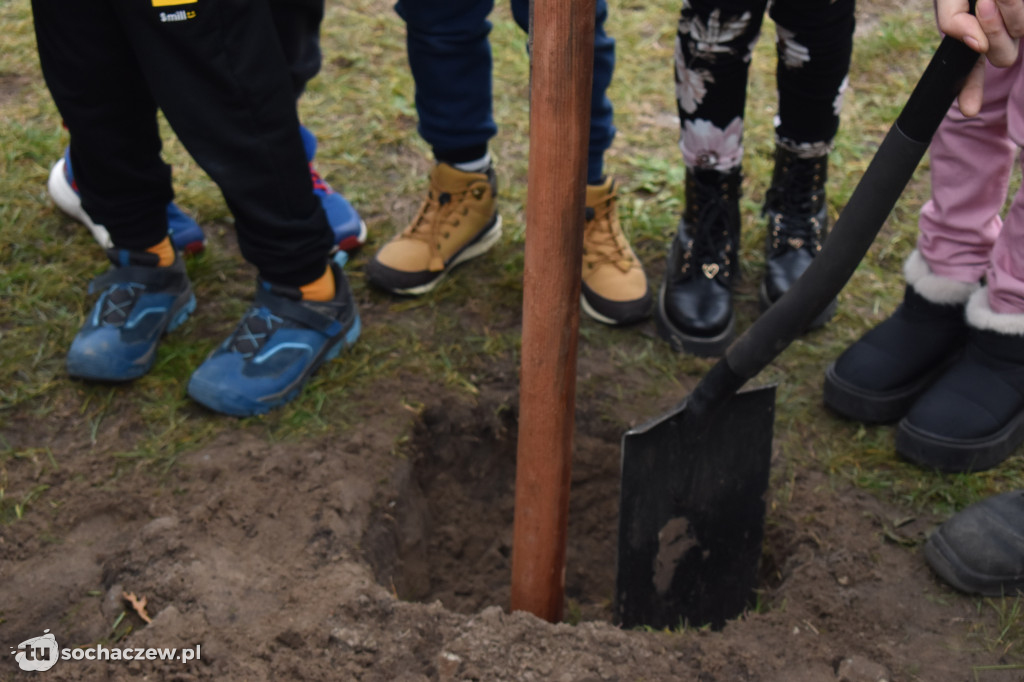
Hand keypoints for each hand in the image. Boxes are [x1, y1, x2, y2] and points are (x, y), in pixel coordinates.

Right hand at [935, 0, 1023, 114]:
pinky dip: (1018, 8)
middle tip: (987, 1)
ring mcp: (1020, 25)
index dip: (969, 89)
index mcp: (976, 32)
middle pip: (1002, 56)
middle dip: (994, 28)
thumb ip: (952, 20)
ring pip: (1020, 33)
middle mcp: (1002, 31)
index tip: (969, 109)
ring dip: (1011, 9)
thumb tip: (975, 46)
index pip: (971, 70)